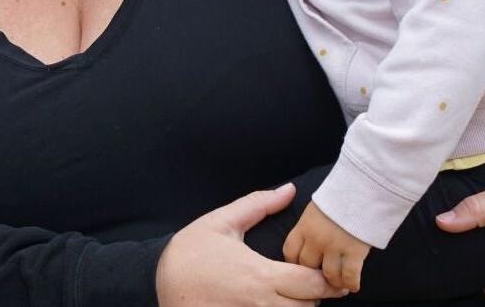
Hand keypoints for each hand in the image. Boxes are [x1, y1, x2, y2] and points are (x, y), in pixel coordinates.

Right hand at [158, 184, 348, 306]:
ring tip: (287, 293)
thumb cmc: (189, 252)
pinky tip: (269, 302)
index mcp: (262, 275)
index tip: (328, 272)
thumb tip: (288, 190)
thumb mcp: (221, 222)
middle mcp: (262, 303)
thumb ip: (258, 204)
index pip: (313, 283)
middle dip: (313, 294)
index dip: (327, 279)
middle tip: (306, 281)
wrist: (157, 282)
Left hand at [282, 201, 370, 291]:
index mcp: (304, 225)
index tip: (300, 268)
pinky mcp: (354, 252)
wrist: (364, 187)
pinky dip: (351, 284)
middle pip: (308, 266)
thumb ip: (311, 223)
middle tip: (320, 280)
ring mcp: (335, 246)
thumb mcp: (318, 206)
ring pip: (329, 275)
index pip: (290, 251)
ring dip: (334, 282)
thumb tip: (309, 236)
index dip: (294, 263)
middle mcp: (316, 238)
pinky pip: (350, 276)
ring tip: (338, 285)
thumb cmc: (342, 193)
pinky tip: (353, 286)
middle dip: (313, 274)